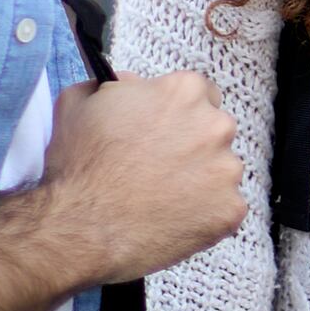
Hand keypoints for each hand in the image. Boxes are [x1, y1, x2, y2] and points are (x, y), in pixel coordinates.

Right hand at [43, 73, 244, 276]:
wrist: (82, 226)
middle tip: (159, 168)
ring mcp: (226, 170)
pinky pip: (224, 209)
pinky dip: (204, 215)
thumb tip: (133, 85)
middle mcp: (215, 126)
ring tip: (162, 197)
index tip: (166, 131)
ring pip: (221, 171)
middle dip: (193, 146)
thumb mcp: (81, 101)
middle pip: (215, 131)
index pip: (201, 93)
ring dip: (200, 181)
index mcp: (184, 92)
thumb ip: (117, 84)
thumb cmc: (79, 165)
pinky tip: (172, 219)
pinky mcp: (230, 210)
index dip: (180, 113)